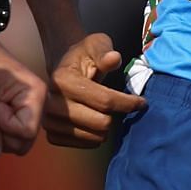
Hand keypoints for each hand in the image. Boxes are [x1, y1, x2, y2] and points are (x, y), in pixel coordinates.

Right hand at [45, 32, 147, 147]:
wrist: (62, 67)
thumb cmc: (82, 55)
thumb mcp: (95, 44)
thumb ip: (104, 51)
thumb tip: (113, 58)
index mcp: (62, 80)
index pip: (105, 100)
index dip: (128, 103)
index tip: (142, 102)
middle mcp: (51, 104)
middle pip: (101, 123)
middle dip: (116, 115)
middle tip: (120, 107)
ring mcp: (49, 122)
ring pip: (94, 137)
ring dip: (106, 127)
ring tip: (105, 113)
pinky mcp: (52, 135)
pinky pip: (83, 145)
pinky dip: (94, 136)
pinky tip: (95, 122)